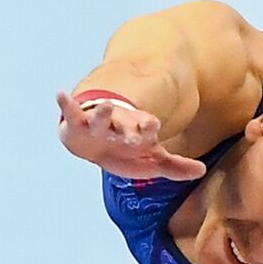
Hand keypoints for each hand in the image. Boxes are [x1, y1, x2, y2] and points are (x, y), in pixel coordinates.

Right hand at [56, 91, 206, 181]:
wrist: (97, 145)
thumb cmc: (127, 152)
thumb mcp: (151, 161)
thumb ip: (175, 167)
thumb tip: (202, 170)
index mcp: (137, 134)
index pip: (145, 130)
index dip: (148, 128)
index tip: (153, 125)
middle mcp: (118, 126)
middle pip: (124, 124)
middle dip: (128, 125)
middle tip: (132, 123)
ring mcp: (98, 124)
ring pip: (101, 117)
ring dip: (103, 112)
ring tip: (105, 105)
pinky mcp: (78, 124)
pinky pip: (71, 112)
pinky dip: (65, 103)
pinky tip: (60, 93)